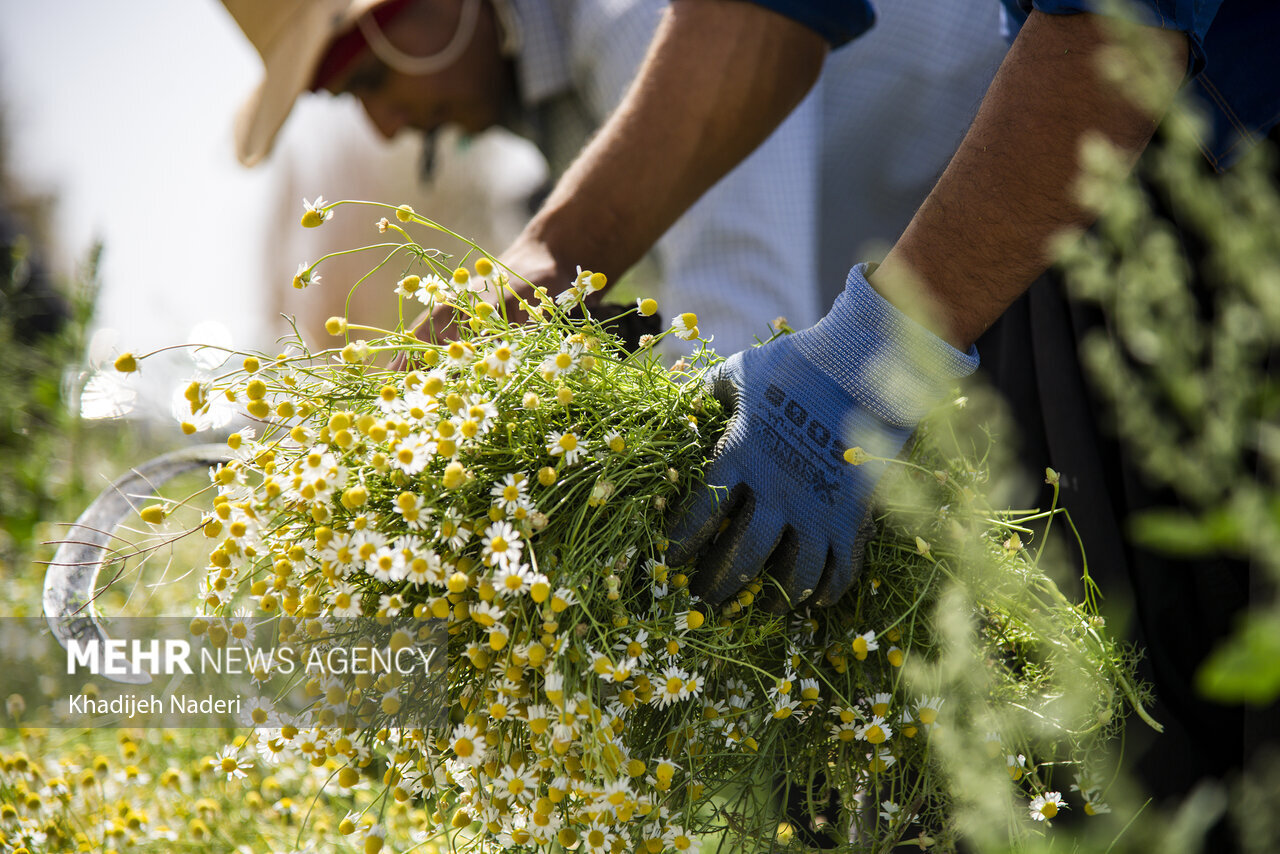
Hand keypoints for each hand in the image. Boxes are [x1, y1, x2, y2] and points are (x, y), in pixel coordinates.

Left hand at [666, 264, 978, 609]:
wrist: (861, 363)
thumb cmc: (794, 363)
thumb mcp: (740, 372)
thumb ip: (710, 390)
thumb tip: (684, 393)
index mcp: (738, 459)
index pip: (699, 518)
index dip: (682, 544)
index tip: (671, 559)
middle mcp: (773, 494)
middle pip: (740, 559)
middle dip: (720, 585)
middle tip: (709, 600)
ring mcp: (816, 508)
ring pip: (793, 576)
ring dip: (775, 599)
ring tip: (765, 608)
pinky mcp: (853, 514)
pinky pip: (841, 567)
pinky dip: (828, 589)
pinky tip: (817, 599)